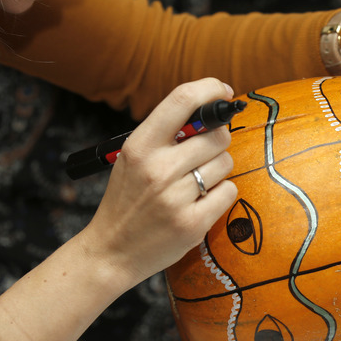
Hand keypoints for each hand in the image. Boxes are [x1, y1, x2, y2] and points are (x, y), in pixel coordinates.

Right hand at [82, 78, 238, 283]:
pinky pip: (229, 191)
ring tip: (195, 183)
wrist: (110, 251)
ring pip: (226, 163)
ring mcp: (175, 198)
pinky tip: (200, 201)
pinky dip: (221, 194)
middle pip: (216, 136)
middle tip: (203, 155)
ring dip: (218, 170)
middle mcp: (157, 169)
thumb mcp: (134, 158)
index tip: (222, 92)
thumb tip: (212, 109)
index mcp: (140, 145)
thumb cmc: (127, 199)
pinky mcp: (192, 223)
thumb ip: (167, 134)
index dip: (210, 89)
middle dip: (218, 141)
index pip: (182, 99)